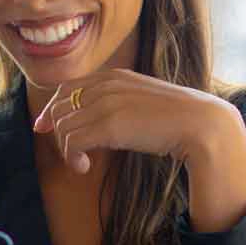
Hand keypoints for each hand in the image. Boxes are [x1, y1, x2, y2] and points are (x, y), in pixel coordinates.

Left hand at [32, 70, 245, 230]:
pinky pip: (72, 141)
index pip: (68, 88)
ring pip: (62, 126)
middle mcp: (106, 85)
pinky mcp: (109, 125)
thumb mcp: (145, 103)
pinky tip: (85, 168)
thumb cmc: (179, 120)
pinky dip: (72, 158)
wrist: (201, 125)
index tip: (45, 126)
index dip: (52, 108)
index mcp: (115, 76)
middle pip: (60, 107)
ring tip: (82, 164)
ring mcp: (107, 103)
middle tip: (70, 154)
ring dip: (66, 150)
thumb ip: (122, 104)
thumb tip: (102, 124)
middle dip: (56, 132)